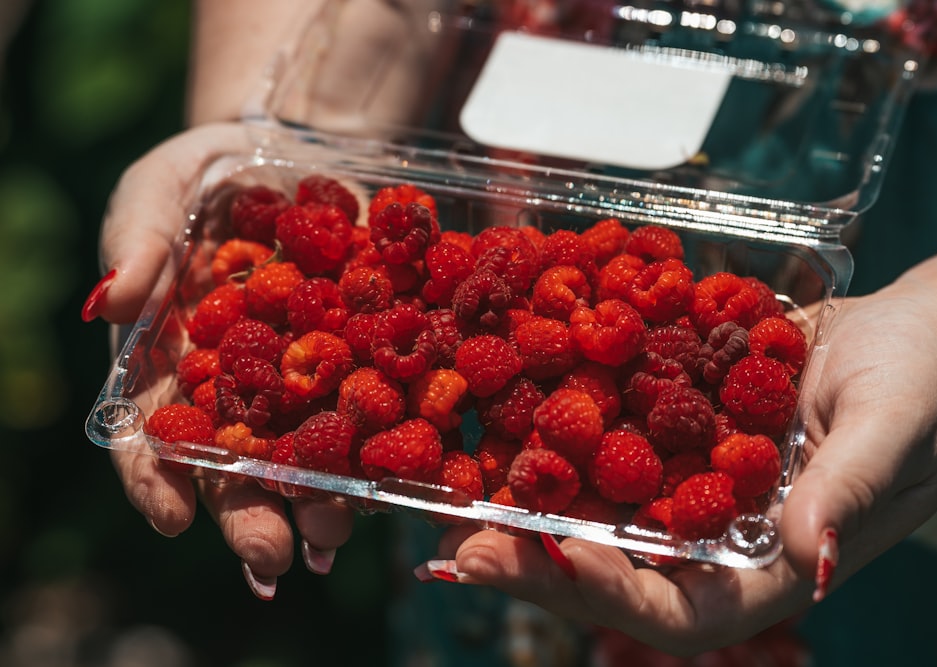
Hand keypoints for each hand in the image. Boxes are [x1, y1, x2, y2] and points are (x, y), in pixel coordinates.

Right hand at [87, 122, 353, 597]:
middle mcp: (231, 384)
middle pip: (231, 462)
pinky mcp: (358, 356)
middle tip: (272, 558)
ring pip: (303, 451)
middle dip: (249, 513)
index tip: (171, 517)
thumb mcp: (160, 187)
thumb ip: (139, 238)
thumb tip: (117, 297)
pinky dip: (381, 448)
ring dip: (318, 498)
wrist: (292, 153)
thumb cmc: (205, 173)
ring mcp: (296, 377)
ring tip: (337, 534)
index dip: (153, 475)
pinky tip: (394, 488)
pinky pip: (370, 406)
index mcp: (169, 356)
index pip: (148, 428)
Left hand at [426, 227, 936, 654]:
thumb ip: (849, 492)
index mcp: (771, 560)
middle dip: (533, 565)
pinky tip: (496, 414)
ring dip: (521, 508)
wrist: (917, 328)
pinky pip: (608, 441)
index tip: (547, 557)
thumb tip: (814, 562)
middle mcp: (717, 533)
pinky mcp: (675, 428)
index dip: (611, 592)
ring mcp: (690, 482)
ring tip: (446, 496)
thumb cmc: (928, 380)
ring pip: (595, 511)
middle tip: (456, 548)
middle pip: (614, 570)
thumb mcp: (896, 428)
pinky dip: (553, 436)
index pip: (681, 608)